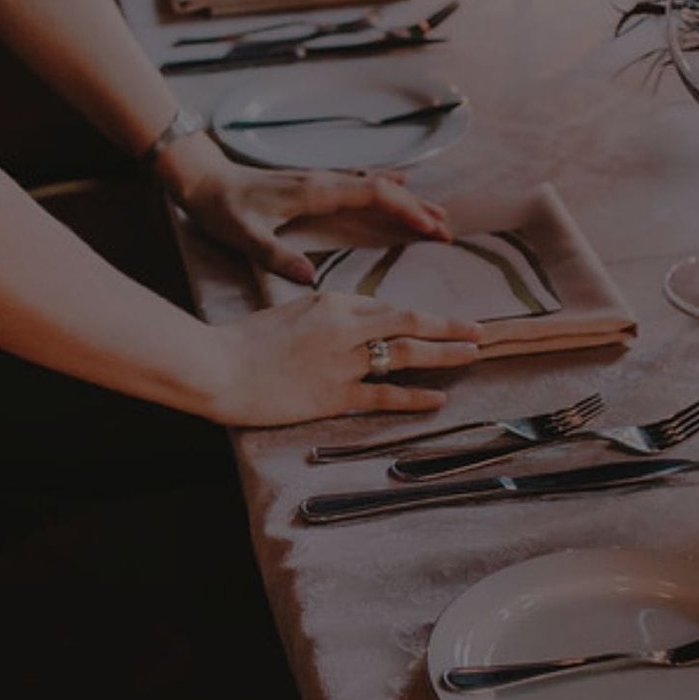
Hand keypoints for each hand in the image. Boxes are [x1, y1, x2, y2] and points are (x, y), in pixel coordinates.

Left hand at [157, 133, 451, 281]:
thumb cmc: (221, 209)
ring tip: (438, 215)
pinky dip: (386, 186)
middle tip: (448, 232)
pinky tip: (400, 183)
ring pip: (376, 184)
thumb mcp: (244, 237)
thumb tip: (309, 278)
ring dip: (407, 198)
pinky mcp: (315, 183)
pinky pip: (361, 182)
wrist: (202, 180)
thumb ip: (276, 255)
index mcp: (316, 191)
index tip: (432, 228)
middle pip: (384, 189)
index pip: (374, 195)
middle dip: (417, 208)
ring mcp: (322, 179)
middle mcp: (325, 180)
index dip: (406, 209)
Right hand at [206, 293, 482, 425]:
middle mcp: (345, 327)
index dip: (417, 316)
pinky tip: (439, 398)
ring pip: (406, 353)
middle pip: (409, 322)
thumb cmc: (243, 340)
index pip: (385, 307)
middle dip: (448, 326)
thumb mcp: (289, 314)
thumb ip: (323, 318)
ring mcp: (342, 361)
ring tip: (473, 353)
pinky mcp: (335, 394)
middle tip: (480, 330)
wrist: (218, 366)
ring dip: (444, 353)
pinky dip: (415, 396)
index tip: (439, 320)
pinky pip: (384, 394)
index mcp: (331, 302)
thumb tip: (348, 324)